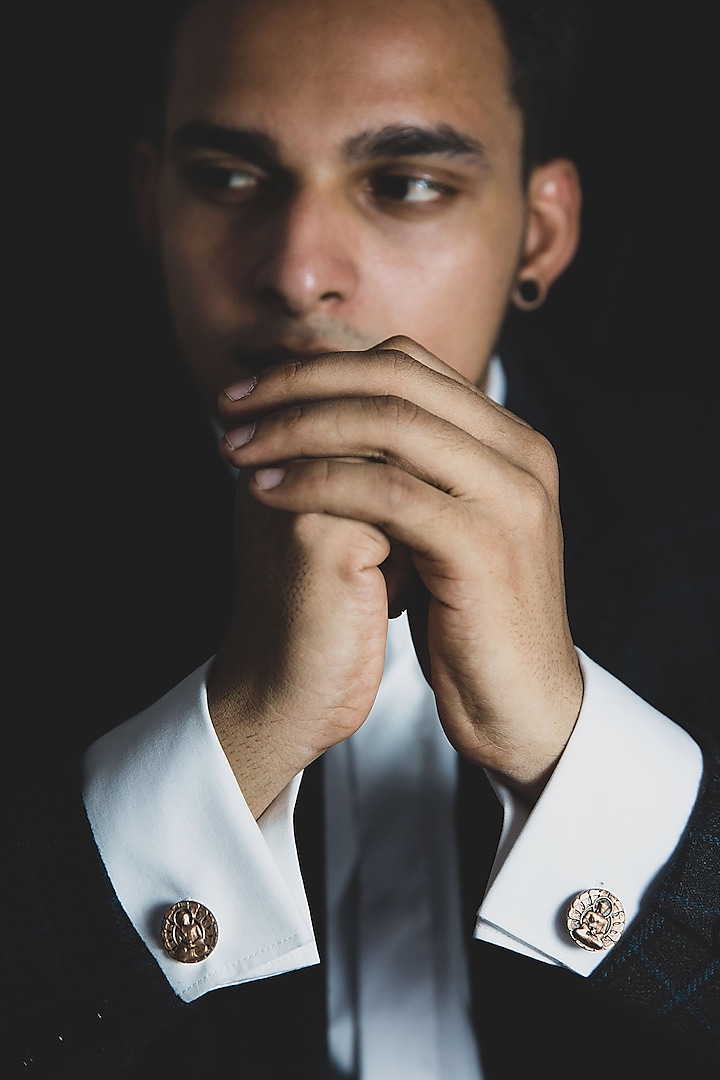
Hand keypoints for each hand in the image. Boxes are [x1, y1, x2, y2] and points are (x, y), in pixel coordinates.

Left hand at [214, 336, 582, 811]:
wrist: (520, 704)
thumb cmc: (468, 618)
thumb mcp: (443, 524)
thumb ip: (412, 466)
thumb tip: (332, 415)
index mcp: (511, 439)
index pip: (406, 363)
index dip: (322, 366)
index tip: (256, 391)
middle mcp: (522, 453)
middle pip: (394, 380)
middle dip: (300, 385)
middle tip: (231, 407)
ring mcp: (510, 497)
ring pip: (389, 426)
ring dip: (298, 429)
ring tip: (238, 449)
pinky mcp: (486, 546)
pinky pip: (387, 493)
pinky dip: (318, 483)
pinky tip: (268, 494)